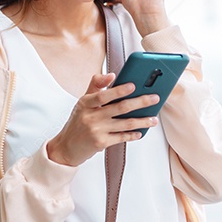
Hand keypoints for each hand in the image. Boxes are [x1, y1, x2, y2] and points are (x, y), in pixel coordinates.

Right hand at [46, 73, 160, 166]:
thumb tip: (110, 75)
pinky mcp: (101, 143)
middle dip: (140, 102)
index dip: (118, 90)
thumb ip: (96, 86)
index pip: (103, 95)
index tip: (133, 85)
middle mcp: (91, 116)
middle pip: (120, 107)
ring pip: (125, 123)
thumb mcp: (82, 103)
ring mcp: (96, 130)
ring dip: (142, 121)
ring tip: (153, 119)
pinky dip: (133, 135)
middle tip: (154, 98)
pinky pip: (122, 137)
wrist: (67, 147)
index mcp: (85, 103)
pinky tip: (140, 132)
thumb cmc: (78, 123)